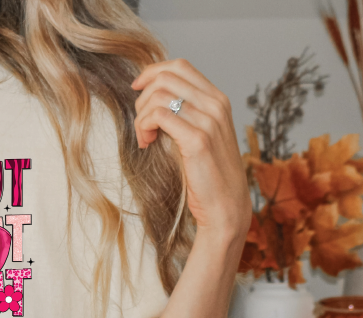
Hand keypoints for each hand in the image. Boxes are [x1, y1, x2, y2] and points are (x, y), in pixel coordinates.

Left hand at [132, 59, 251, 245]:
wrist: (225, 206)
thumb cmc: (207, 175)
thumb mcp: (198, 135)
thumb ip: (184, 114)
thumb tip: (153, 99)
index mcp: (217, 100)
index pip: (180, 66)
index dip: (152, 72)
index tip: (137, 89)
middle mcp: (216, 105)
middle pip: (166, 77)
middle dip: (143, 97)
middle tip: (142, 124)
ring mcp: (209, 121)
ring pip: (160, 95)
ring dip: (142, 115)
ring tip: (144, 138)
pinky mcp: (197, 140)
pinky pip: (159, 115)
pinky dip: (144, 126)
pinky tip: (146, 143)